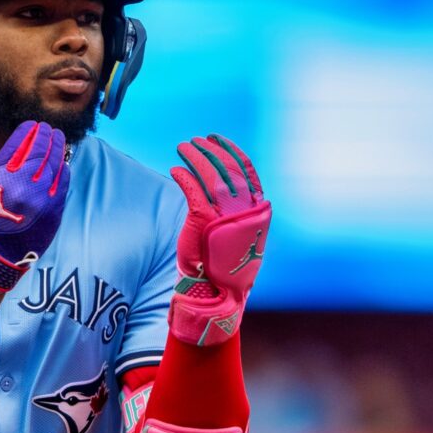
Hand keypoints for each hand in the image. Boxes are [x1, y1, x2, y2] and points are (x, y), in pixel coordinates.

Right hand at [0, 121, 69, 294]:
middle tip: (49, 128)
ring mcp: (41, 196)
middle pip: (39, 150)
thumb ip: (7, 162)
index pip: (19, 145)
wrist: (2, 249)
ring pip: (54, 162)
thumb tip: (27, 139)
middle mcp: (22, 185)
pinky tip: (63, 160)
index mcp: (2, 177)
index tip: (33, 125)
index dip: (28, 131)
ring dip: (58, 146)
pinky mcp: (54, 207)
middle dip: (45, 135)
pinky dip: (64, 167)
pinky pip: (63, 180)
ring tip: (58, 137)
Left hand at [168, 134, 270, 345]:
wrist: (217, 293)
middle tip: (196, 140)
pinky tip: (175, 169)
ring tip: (183, 147)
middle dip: (210, 150)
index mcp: (257, 211)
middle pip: (227, 168)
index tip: (217, 139)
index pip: (246, 171)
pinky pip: (192, 188)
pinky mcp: (203, 219)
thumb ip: (236, 211)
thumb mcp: (237, 233)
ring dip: (195, 156)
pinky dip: (183, 175)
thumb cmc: (225, 265)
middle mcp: (244, 209)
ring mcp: (224, 213)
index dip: (231, 151)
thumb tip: (226, 187)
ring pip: (210, 173)